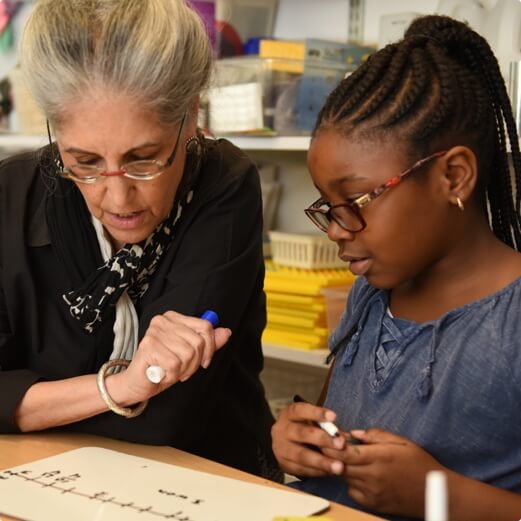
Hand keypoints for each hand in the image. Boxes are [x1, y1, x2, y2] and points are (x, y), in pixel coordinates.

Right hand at [118, 311, 230, 402]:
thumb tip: (226, 332)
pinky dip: (172, 374)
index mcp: (173, 317)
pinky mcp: (149, 346)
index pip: (205, 326)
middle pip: (198, 342)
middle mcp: (163, 321)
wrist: (138, 383)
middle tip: (182, 369)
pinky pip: (176, 363)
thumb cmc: (163, 366)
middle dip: (194, 362)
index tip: (204, 361)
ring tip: (171, 371)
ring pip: (188, 353)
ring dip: (183, 370)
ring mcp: (155, 332)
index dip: (210, 348)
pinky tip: (163, 373)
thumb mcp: (190, 354)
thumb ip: (207, 343)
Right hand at [271, 401, 346, 477]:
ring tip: (339, 467)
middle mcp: (282, 430)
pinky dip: (317, 471)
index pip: (301, 410)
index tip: (334, 416)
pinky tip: (329, 472)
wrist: (282, 442)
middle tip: (341, 444)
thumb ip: (326, 427)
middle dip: (323, 439)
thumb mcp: (310, 420)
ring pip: (301, 455)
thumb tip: (344, 437)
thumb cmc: (303, 427)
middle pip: (302, 433)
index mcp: (289, 414)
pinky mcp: (283, 465)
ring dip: (322, 462)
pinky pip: (301, 469)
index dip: (317, 413)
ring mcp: (280, 448)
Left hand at [322, 428, 444, 516]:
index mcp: (380, 458)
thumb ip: (376, 435)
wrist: (435, 494)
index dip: (332, 445)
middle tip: (330, 446)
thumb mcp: (402, 442)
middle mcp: (373, 476)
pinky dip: (351, 482)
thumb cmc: (419, 463)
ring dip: (342, 467)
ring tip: (348, 458)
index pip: (345, 452)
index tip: (328, 437)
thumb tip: (353, 433)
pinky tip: (360, 475)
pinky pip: (352, 491)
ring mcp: (372, 493)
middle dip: (332, 455)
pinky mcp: (372, 504)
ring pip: (345, 477)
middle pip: (340, 466)